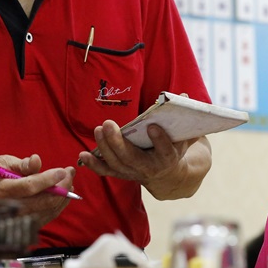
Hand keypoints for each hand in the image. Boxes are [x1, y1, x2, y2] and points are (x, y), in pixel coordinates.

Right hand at [0, 154, 73, 226]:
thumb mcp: (3, 162)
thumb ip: (22, 164)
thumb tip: (36, 160)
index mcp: (3, 190)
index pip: (29, 187)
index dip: (48, 179)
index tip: (63, 171)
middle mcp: (11, 207)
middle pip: (43, 201)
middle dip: (62, 186)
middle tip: (70, 172)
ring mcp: (19, 218)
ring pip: (48, 210)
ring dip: (63, 196)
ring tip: (69, 181)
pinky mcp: (26, 223)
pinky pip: (48, 216)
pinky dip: (59, 205)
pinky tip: (64, 193)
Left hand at [79, 121, 205, 198]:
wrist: (169, 173)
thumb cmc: (175, 146)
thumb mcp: (184, 133)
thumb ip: (184, 115)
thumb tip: (184, 94)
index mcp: (169, 158)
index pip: (166, 151)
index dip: (160, 140)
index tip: (152, 126)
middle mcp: (150, 168)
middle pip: (133, 158)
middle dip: (118, 143)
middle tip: (108, 125)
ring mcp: (134, 172)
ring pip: (117, 164)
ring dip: (105, 148)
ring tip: (98, 129)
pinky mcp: (121, 173)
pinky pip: (106, 170)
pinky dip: (94, 164)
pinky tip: (83, 155)